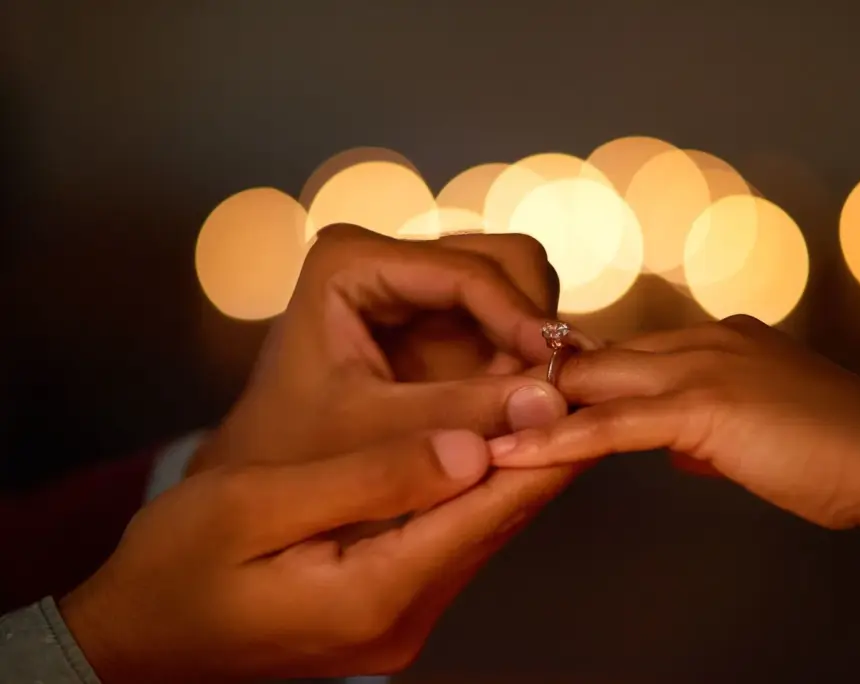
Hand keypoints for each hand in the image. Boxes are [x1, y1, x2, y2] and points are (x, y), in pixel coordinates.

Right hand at [61, 429, 565, 681]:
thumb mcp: (255, 506)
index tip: (579, 398)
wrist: (138, 640)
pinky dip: (476, 495)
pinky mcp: (388, 611)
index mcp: (374, 593)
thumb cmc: (177, 566)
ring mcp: (400, 622)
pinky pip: (451, 545)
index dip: (539, 451)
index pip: (484, 513)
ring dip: (514, 472)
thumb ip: (367, 477)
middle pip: (495, 525)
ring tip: (546, 406)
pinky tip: (488, 451)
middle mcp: (404, 617)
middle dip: (540, 455)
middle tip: (575, 387)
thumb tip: (470, 446)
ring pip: (480, 534)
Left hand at [193, 225, 562, 470]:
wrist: (263, 479)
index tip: (562, 370)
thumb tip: (555, 404)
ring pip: (516, 287)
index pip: (466, 269)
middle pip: (505, 260)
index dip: (520, 316)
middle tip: (554, 389)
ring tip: (539, 401)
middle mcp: (391, 257)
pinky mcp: (441, 320)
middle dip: (533, 323)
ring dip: (534, 341)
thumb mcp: (373, 433)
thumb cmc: (294, 452)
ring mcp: (420, 285)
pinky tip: (527, 402)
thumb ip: (458, 414)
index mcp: (352, 259)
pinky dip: (524, 359)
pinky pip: (506, 323)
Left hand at [491, 315, 859, 528]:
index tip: (524, 395)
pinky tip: (514, 456)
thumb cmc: (837, 452)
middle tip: (475, 402)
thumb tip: (675, 447)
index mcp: (713, 342)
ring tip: (473, 429)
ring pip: (594, 384)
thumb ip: (707, 431)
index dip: (570, 378)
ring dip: (530, 409)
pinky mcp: (703, 405)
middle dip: (534, 383)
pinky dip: (558, 441)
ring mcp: (701, 367)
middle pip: (596, 358)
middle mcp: (700, 341)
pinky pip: (612, 424)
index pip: (623, 354)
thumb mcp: (758, 434)